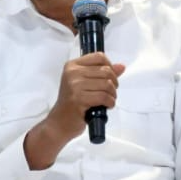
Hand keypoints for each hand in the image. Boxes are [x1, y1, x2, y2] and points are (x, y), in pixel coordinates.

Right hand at [24, 53, 125, 168]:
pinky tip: (106, 106)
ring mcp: (75, 86)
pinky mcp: (79, 99)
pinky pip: (104, 97)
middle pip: (105, 71)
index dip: (110, 67)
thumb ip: (102, 74)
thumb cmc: (72, 103)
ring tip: (108, 100)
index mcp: (72, 66)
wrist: (59, 122)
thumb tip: (121, 67)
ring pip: (107, 84)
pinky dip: (110, 102)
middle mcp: (72, 73)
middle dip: (114, 83)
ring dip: (113, 94)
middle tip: (110, 92)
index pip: (99, 57)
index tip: (110, 78)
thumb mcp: (84, 84)